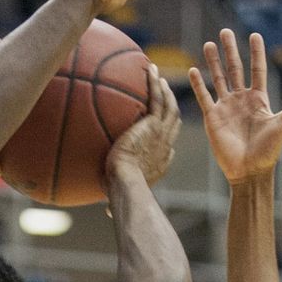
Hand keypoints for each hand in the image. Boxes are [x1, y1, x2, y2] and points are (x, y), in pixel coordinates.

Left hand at [106, 63, 179, 184]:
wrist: (125, 180)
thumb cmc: (118, 189)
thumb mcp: (121, 189)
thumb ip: (118, 189)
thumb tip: (109, 212)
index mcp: (161, 161)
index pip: (169, 143)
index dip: (168, 132)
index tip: (163, 126)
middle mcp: (166, 145)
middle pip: (173, 119)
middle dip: (171, 104)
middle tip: (164, 92)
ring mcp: (162, 132)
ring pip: (169, 105)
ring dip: (165, 89)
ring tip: (158, 76)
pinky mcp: (153, 124)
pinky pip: (157, 98)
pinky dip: (155, 83)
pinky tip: (150, 69)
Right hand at [189, 29, 281, 182]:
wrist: (249, 170)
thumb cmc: (268, 150)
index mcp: (259, 99)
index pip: (257, 70)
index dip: (256, 53)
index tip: (254, 35)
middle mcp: (241, 100)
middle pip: (235, 69)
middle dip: (230, 50)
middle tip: (224, 31)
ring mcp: (226, 108)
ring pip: (218, 79)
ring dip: (213, 62)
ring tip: (208, 44)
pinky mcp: (212, 118)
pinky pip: (204, 97)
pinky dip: (198, 84)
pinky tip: (193, 70)